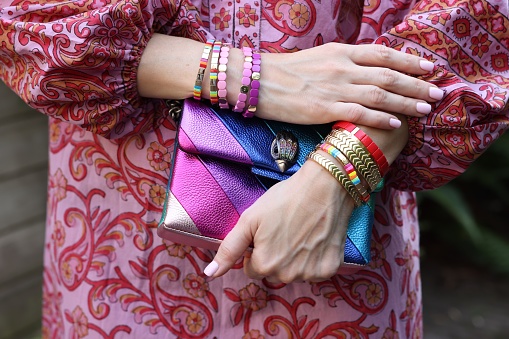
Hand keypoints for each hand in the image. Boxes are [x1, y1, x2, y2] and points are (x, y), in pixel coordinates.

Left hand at [203, 160, 353, 282]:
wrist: (324, 188)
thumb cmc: (284, 200)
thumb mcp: (249, 220)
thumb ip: (229, 249)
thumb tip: (210, 274)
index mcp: (264, 265)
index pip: (251, 269)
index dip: (256, 249)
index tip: (266, 232)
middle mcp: (287, 276)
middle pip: (272, 273)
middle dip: (274, 256)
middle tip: (283, 230)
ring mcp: (310, 274)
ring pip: (293, 273)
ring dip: (294, 259)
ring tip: (300, 232)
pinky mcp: (329, 269)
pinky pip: (314, 271)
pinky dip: (313, 258)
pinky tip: (315, 238)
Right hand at [250, 43, 443, 128]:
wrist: (258, 81)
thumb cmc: (286, 71)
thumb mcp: (319, 58)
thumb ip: (344, 62)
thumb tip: (365, 71)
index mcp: (341, 52)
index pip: (383, 54)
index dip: (409, 61)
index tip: (429, 67)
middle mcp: (343, 67)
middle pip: (388, 74)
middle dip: (416, 83)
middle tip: (437, 92)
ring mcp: (335, 87)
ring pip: (379, 94)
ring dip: (406, 101)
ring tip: (426, 108)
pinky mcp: (324, 107)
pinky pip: (359, 113)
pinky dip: (380, 118)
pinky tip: (396, 123)